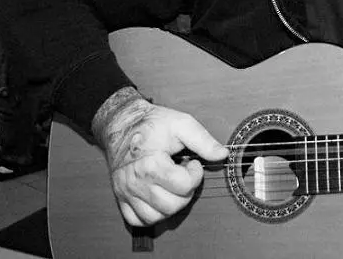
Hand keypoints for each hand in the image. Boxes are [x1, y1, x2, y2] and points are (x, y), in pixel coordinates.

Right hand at [92, 87, 228, 226]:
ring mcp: (125, 192)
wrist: (122, 123)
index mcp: (150, 164)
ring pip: (155, 217)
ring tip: (172, 185)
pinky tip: (159, 197)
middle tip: (184, 175)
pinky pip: (137, 220)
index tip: (193, 163)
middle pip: (171, 205)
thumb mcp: (182, 124)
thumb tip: (223, 155)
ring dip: (171, 205)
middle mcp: (135, 182)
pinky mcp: (120, 197)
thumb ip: (204, 141)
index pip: (184, 186)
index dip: (196, 175)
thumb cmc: (153, 123)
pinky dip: (151, 214)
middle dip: (186, 192)